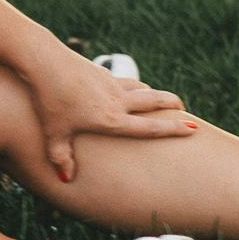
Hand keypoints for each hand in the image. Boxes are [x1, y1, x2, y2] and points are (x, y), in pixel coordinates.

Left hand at [21, 45, 194, 182]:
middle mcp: (117, 100)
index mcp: (111, 119)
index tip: (193, 128)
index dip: (173, 129)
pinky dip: (129, 85)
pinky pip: (121, 80)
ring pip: (140, 87)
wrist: (45, 61)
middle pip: (154, 100)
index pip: (150, 127)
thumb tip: (66, 178)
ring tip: (158, 100)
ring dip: (152, 94)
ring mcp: (110, 83)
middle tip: (184, 110)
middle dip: (172, 104)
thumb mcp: (53, 133)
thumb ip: (61, 157)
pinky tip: (121, 89)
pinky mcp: (99, 71)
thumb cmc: (49, 100)